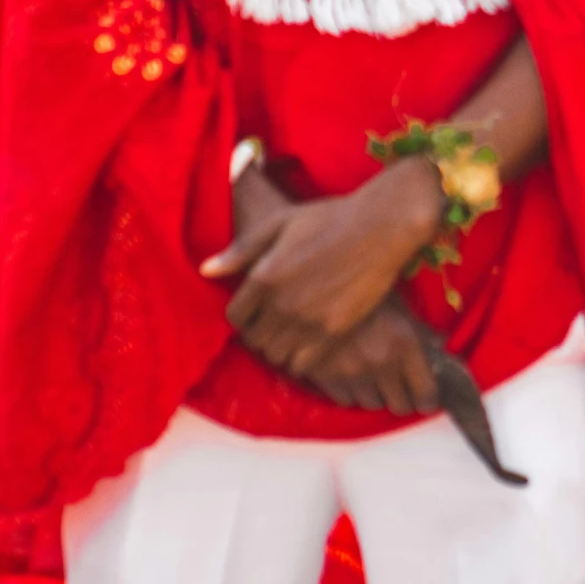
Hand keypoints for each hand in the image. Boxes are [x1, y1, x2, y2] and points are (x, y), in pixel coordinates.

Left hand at [201, 157, 442, 376]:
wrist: (379, 228)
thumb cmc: (327, 219)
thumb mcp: (279, 223)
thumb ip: (241, 250)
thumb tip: (205, 271)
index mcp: (264, 276)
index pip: (235, 317)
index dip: (241, 315)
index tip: (253, 309)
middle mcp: (281, 304)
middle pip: (254, 340)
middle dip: (258, 332)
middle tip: (272, 322)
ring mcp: (308, 322)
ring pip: (276, 355)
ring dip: (278, 347)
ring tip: (289, 333)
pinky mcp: (333, 334)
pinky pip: (302, 364)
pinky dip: (299, 358)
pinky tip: (308, 341)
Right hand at [298, 297, 442, 414]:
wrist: (314, 282)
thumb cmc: (365, 290)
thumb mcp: (398, 305)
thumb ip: (420, 331)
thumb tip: (442, 347)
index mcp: (404, 345)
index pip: (426, 394)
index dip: (427, 397)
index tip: (425, 396)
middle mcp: (381, 364)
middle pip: (400, 405)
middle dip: (402, 397)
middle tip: (399, 385)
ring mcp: (351, 374)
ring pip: (372, 404)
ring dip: (375, 394)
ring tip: (372, 378)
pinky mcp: (325, 378)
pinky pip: (345, 401)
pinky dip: (350, 392)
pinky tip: (350, 375)